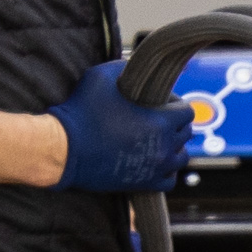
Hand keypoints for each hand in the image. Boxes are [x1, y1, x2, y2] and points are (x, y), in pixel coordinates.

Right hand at [45, 57, 208, 195]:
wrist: (64, 148)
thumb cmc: (81, 112)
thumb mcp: (100, 77)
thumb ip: (123, 68)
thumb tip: (134, 68)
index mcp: (159, 121)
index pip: (187, 112)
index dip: (176, 104)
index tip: (162, 102)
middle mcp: (164, 146)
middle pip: (186, 134)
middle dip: (175, 124)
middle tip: (157, 119)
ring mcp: (156, 167)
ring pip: (181, 157)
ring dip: (173, 147)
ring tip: (157, 141)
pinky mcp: (144, 183)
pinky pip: (169, 180)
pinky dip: (166, 171)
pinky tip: (154, 161)